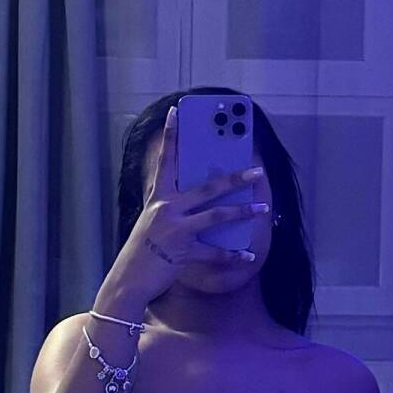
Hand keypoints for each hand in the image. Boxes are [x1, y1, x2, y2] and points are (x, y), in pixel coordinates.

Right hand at [114, 103, 270, 301]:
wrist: (129, 280)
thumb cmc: (142, 251)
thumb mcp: (152, 221)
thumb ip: (169, 206)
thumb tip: (195, 197)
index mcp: (158, 198)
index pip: (165, 161)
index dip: (171, 136)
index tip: (176, 112)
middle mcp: (168, 209)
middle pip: (207, 188)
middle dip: (235, 179)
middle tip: (256, 171)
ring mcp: (176, 230)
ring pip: (217, 216)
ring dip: (243, 211)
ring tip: (263, 208)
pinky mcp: (184, 252)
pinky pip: (215, 252)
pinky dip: (233, 256)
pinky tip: (248, 256)